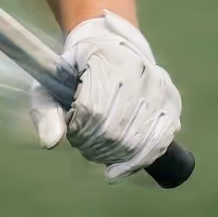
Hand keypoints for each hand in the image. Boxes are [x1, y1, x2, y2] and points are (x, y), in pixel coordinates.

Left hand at [30, 10, 181, 181]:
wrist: (109, 45)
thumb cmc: (75, 68)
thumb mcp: (50, 80)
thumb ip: (45, 109)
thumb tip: (51, 143)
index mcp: (108, 57)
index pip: (93, 109)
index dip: (77, 128)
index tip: (70, 126)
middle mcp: (141, 70)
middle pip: (115, 129)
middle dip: (92, 145)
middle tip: (80, 143)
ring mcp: (161, 87)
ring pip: (136, 140)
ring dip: (110, 156)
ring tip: (95, 151)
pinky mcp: (172, 103)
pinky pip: (158, 143)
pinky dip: (135, 163)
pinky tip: (115, 171)